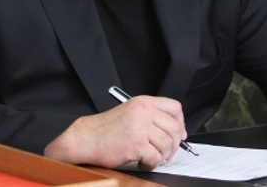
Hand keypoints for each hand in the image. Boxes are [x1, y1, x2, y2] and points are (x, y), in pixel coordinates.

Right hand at [43, 95, 186, 169]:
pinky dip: (152, 164)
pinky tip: (143, 162)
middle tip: (167, 153)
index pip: (175, 107)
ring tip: (152, 158)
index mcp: (144, 102)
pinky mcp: (136, 144)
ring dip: (162, 156)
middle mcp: (144, 112)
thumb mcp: (132, 113)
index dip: (180, 123)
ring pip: (167, 144)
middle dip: (174, 144)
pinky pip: (155, 157)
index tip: (178, 134)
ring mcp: (140, 127)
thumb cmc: (107, 129)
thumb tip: (177, 132)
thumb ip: (152, 117)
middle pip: (174, 128)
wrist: (86, 138)